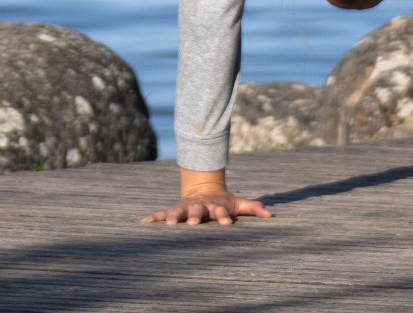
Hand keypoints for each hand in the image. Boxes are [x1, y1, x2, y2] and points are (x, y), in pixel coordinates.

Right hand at [141, 189, 272, 225]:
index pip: (221, 212)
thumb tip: (270, 215)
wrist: (203, 189)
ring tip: (167, 224)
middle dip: (194, 217)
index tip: (226, 223)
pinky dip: (152, 218)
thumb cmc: (223, 202)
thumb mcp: (238, 203)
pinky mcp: (173, 210)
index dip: (224, 217)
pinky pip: (161, 214)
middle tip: (192, 224)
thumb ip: (253, 208)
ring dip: (173, 218)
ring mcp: (185, 208)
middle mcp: (199, 207)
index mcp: (215, 207)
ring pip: (178, 212)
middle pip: (197, 212)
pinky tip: (142, 223)